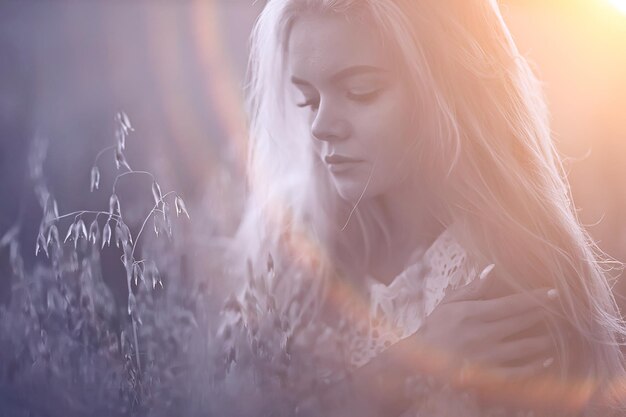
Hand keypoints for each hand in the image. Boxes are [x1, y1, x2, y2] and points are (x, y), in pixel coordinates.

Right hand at [414, 264, 560, 383]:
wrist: (420, 364)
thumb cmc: (435, 329)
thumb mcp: (449, 304)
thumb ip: (472, 289)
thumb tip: (492, 270)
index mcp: (472, 315)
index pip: (511, 304)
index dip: (535, 298)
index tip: (554, 292)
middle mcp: (482, 335)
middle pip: (522, 322)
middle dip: (544, 314)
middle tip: (563, 308)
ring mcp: (487, 357)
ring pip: (525, 347)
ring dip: (545, 339)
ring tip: (560, 332)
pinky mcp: (489, 377)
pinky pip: (519, 372)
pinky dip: (536, 365)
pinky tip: (546, 358)